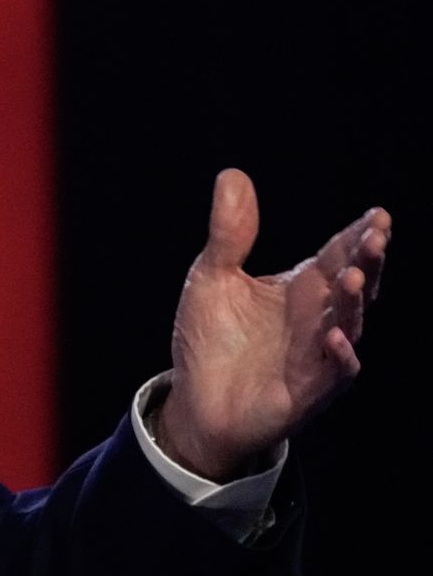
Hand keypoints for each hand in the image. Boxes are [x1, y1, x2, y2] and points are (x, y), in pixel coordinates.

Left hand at [157, 168, 390, 480]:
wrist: (198, 401)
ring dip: (354, 303)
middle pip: (354, 284)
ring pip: (349, 324)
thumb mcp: (213, 277)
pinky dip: (339, 354)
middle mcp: (318, 317)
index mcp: (302, 287)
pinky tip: (335, 336)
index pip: (338, 254)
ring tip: (353, 276)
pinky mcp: (309, 389)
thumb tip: (233, 174)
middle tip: (376, 235)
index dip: (358, 236)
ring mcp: (318, 354)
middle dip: (368, 261)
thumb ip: (229, 232)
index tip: (377, 215)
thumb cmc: (212, 339)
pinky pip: (335, 371)